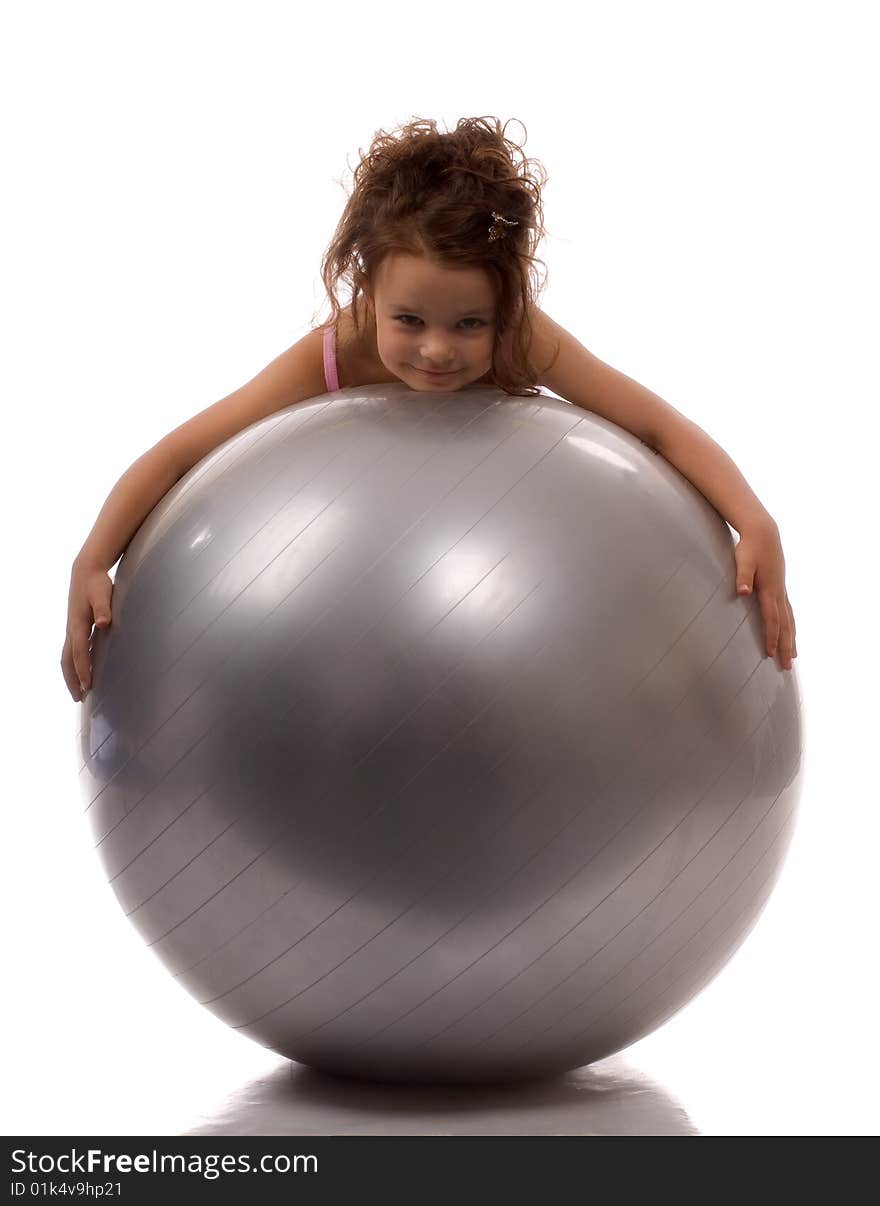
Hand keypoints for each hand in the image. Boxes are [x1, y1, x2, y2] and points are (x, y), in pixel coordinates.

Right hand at [61, 558, 113, 701]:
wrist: (86, 571)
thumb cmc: (96, 583)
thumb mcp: (102, 593)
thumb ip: (104, 609)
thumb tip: (105, 623)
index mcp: (78, 624)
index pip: (80, 653)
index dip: (83, 670)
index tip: (87, 686)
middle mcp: (72, 630)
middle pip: (67, 660)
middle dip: (72, 680)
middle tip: (79, 698)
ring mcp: (72, 629)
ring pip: (67, 657)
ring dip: (71, 675)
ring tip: (79, 691)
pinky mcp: (75, 628)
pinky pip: (72, 651)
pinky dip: (75, 664)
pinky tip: (84, 671)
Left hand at [733, 520, 797, 669]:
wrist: (763, 532)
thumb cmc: (749, 547)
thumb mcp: (743, 560)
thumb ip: (742, 577)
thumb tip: (742, 591)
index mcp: (770, 590)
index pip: (771, 620)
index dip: (771, 638)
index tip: (770, 654)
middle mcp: (779, 593)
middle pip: (785, 626)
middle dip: (786, 647)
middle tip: (787, 667)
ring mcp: (781, 590)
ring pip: (790, 621)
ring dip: (792, 639)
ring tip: (794, 657)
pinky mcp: (780, 587)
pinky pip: (788, 612)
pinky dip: (790, 626)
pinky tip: (790, 632)